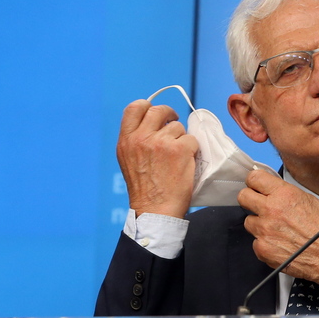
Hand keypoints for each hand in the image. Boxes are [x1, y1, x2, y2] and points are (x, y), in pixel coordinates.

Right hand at [116, 99, 198, 217]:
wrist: (154, 210)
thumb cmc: (144, 190)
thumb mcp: (128, 160)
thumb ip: (137, 140)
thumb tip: (152, 124)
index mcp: (126, 140)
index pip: (135, 107)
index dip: (148, 106)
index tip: (157, 115)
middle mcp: (142, 138)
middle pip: (159, 111)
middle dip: (170, 115)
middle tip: (174, 124)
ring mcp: (161, 142)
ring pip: (178, 127)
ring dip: (181, 139)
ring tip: (177, 157)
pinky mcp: (180, 150)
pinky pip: (191, 140)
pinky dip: (192, 150)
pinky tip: (185, 163)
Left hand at [238, 170, 318, 288]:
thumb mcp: (309, 200)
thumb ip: (285, 193)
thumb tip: (271, 190)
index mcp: (284, 194)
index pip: (254, 178)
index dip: (254, 182)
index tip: (256, 186)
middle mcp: (271, 210)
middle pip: (243, 197)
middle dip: (250, 200)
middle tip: (259, 205)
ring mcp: (264, 231)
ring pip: (249, 222)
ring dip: (259, 224)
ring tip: (276, 230)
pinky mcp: (262, 249)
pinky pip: (256, 242)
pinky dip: (265, 243)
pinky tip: (279, 244)